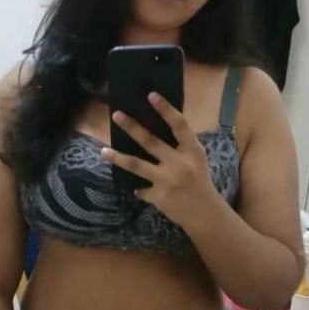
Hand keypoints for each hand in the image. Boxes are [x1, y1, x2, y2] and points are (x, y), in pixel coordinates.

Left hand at [102, 93, 214, 229]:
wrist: (205, 214)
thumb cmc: (200, 182)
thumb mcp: (197, 160)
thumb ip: (181, 146)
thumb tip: (156, 129)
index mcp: (193, 151)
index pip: (179, 125)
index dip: (166, 109)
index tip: (151, 95)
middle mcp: (179, 164)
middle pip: (151, 142)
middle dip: (132, 127)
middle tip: (116, 115)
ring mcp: (167, 181)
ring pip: (137, 165)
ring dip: (118, 157)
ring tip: (103, 151)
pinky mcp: (158, 197)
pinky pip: (141, 189)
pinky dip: (139, 188)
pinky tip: (137, 188)